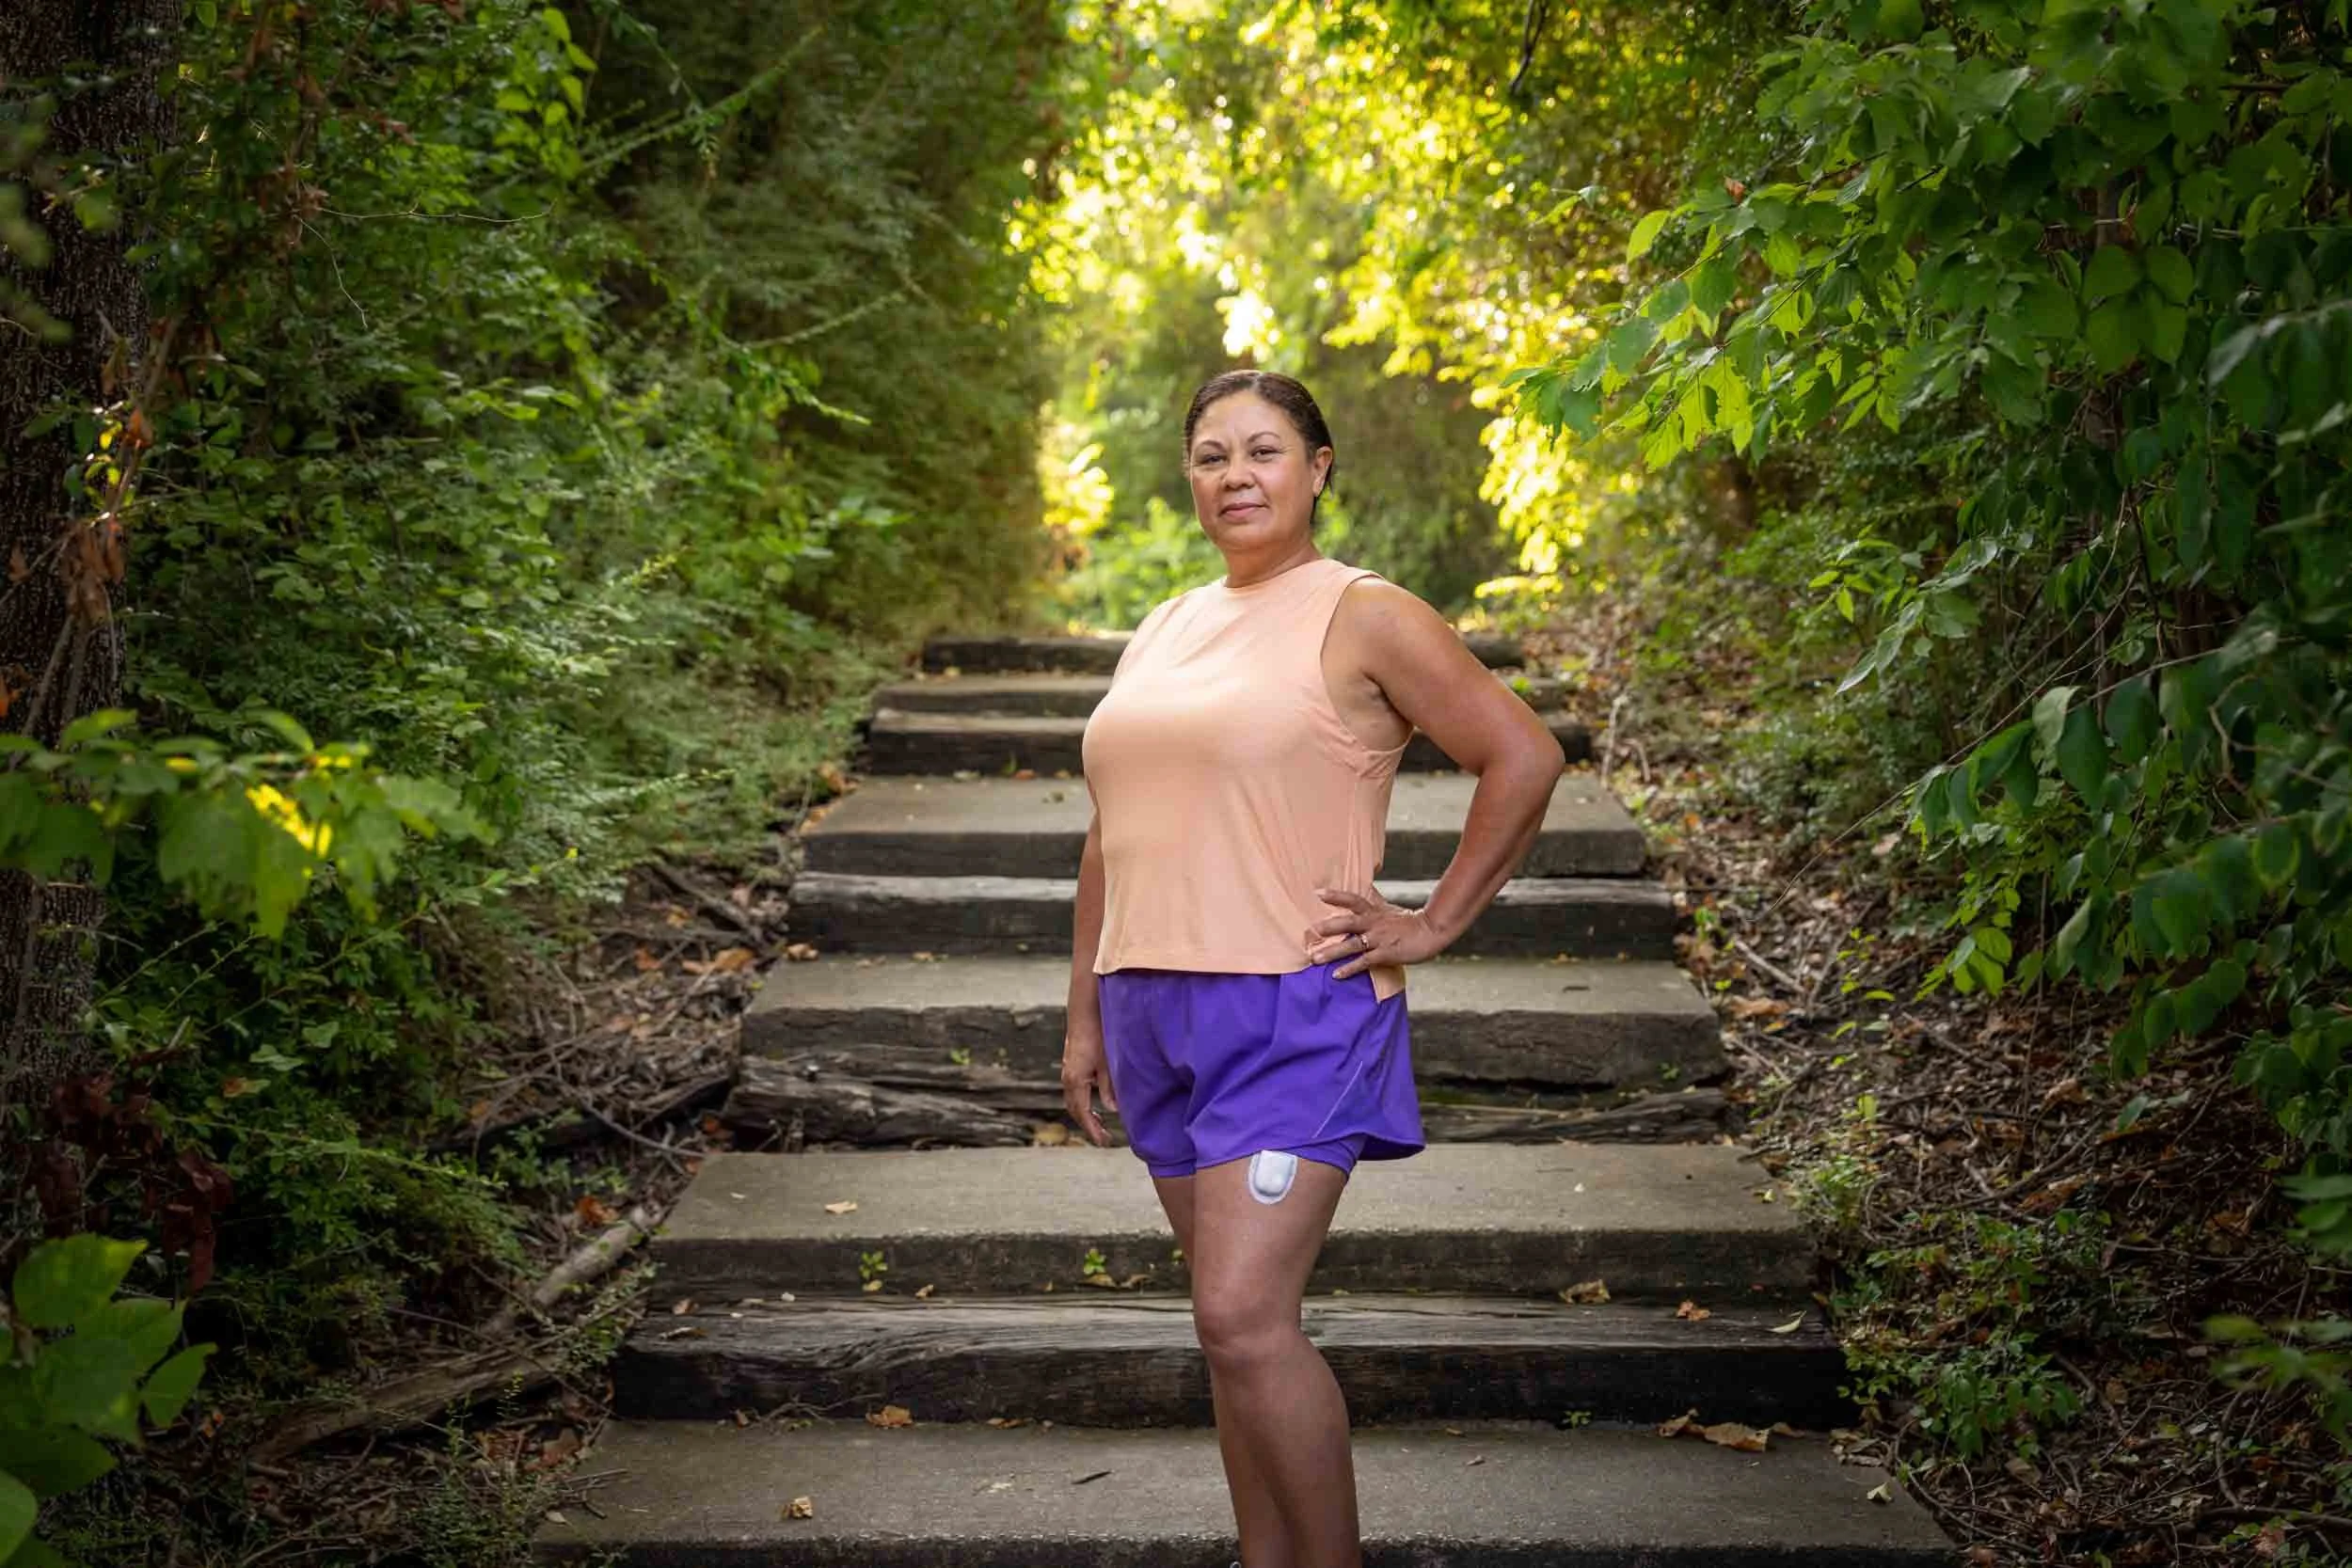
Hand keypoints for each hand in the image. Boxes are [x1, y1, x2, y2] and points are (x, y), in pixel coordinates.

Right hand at [1059, 1019, 1117, 1146]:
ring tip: (1100, 1122)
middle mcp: (1068, 1078)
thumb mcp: (1108, 1063)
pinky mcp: (1072, 1062)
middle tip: (1102, 1137)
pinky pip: (1075, 1089)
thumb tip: (1112, 1108)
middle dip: (1087, 1124)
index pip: (1082, 1113)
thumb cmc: (1098, 1034)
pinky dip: (1083, 1100)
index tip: (1102, 1142)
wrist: (1085, 1010)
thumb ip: (1109, 1087)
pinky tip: (1095, 1098)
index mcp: (1076, 1081)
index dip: (1092, 1130)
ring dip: (1085, 1112)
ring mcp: (1068, 1070)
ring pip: (1073, 1099)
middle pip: (1075, 1109)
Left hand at [1305, 887, 1450, 980]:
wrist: (1432, 931)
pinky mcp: (1386, 953)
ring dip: (1332, 952)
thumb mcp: (1389, 908)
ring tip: (1315, 958)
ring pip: (1352, 944)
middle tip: (1311, 931)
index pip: (1353, 900)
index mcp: (1374, 911)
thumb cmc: (1410, 921)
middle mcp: (1374, 923)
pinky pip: (1364, 962)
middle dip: (1329, 927)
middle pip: (1348, 922)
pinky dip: (1349, 968)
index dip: (1336, 896)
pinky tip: (1336, 975)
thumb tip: (1366, 887)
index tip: (1318, 893)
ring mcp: (1379, 939)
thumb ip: (1375, 901)